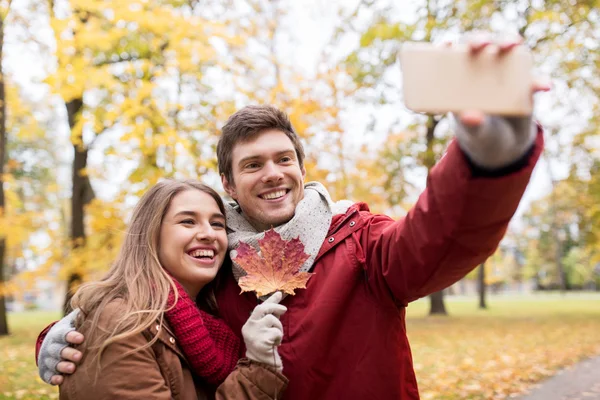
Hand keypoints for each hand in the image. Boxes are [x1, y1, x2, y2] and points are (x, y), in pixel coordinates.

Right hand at [38, 309, 84, 384]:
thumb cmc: (71, 330)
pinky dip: (52, 378)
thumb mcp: (75, 321)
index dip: (72, 336)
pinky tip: (60, 380)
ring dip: (62, 366)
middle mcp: (52, 346)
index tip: (81, 338)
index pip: (64, 333)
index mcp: (59, 333)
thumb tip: (95, 301)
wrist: (54, 342)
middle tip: (79, 356)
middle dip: (68, 353)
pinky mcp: (46, 370)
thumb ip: (83, 314)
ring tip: (72, 369)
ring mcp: (48, 359)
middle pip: (58, 350)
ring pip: (53, 363)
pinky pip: (47, 375)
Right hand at [242, 292, 286, 370]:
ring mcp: (254, 333)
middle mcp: (249, 326)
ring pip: (272, 320)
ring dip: (279, 328)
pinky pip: (276, 332)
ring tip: (276, 337)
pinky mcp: (261, 340)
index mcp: (249, 323)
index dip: (270, 300)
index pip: (259, 307)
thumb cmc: (265, 345)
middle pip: (262, 308)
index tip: (279, 293)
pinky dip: (279, 337)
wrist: (262, 364)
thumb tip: (279, 299)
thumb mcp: (266, 329)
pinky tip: (275, 344)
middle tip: (284, 310)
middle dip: (275, 306)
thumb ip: (271, 315)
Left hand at [452, 31, 550, 168]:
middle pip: (479, 46)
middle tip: (482, 44)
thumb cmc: (481, 134)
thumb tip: (470, 116)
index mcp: (461, 81)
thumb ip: (471, 125)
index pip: (451, 57)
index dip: (447, 47)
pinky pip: (532, 78)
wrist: (505, 145)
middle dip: (480, 39)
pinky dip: (538, 81)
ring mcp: (505, 73)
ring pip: (507, 50)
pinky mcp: (525, 84)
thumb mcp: (475, 132)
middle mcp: (482, 70)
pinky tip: (544, 86)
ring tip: (513, 44)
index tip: (447, 44)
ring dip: (509, 42)